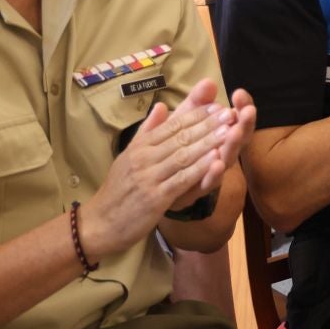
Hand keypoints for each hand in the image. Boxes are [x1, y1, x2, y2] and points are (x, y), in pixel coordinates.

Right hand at [77, 79, 241, 262]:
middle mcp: (143, 158)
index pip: (172, 125)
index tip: (217, 105)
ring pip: (183, 156)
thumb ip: (147, 132)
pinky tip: (216, 160)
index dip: (196, 115)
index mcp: (140, 147)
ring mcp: (149, 177)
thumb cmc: (118, 191)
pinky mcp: (154, 198)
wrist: (99, 223)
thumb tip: (162, 106)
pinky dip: (200, 169)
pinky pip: (181, 180)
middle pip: (180, 137)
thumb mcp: (128, 156)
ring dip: (208, 143)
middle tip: (230, 113)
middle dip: (207, 124)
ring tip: (229, 131)